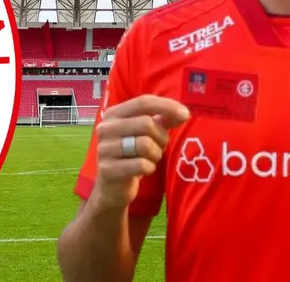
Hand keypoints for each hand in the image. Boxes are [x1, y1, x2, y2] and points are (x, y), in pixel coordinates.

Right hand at [90, 94, 190, 210]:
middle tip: (160, 147)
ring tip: (151, 159)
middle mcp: (105, 128)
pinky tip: (145, 170)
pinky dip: (149, 168)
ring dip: (156, 154)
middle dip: (161, 137)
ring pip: (145, 144)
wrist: (113, 187)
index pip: (143, 102)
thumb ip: (163, 120)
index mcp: (114, 114)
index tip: (185, 114)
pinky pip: (141, 164)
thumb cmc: (132, 155)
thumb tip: (183, 113)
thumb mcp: (147, 134)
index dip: (166, 106)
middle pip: (146, 123)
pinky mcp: (107, 169)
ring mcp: (104, 149)